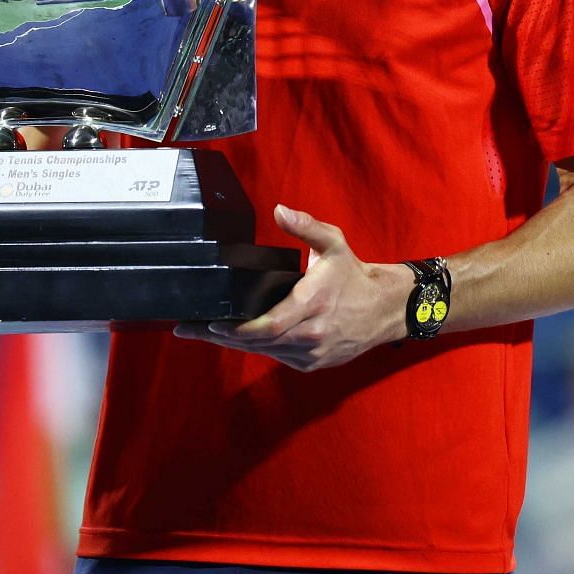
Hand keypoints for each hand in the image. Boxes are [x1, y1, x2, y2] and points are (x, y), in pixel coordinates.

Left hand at [174, 205, 410, 370]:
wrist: (384, 309)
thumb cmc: (354, 276)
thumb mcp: (334, 243)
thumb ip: (306, 226)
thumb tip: (279, 210)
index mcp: (314, 303)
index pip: (271, 325)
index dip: (239, 329)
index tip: (213, 323)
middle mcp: (313, 333)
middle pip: (259, 343)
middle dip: (221, 337)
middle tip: (189, 328)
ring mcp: (312, 352)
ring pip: (265, 353)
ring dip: (235, 344)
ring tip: (204, 333)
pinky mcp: (313, 363)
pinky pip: (278, 357)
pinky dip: (258, 349)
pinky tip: (237, 340)